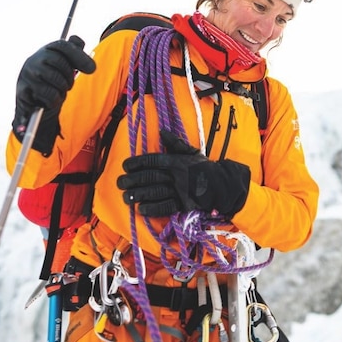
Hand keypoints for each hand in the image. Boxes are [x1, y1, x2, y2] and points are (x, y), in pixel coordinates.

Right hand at [12, 35, 95, 154]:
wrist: (34, 103)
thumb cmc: (53, 81)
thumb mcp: (66, 65)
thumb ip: (75, 51)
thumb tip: (78, 41)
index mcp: (46, 51)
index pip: (63, 45)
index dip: (79, 55)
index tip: (92, 69)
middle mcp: (34, 59)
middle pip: (61, 63)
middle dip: (69, 77)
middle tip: (68, 85)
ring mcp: (27, 74)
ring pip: (56, 80)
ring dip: (62, 90)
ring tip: (57, 91)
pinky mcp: (23, 90)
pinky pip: (49, 95)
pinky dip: (53, 100)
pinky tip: (48, 100)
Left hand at [116, 129, 250, 217]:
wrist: (222, 185)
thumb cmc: (204, 168)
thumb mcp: (192, 152)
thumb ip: (175, 143)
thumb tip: (162, 132)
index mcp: (177, 161)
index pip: (153, 160)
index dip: (137, 163)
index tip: (125, 166)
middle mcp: (177, 175)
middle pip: (150, 176)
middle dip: (132, 180)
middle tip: (120, 183)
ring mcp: (180, 191)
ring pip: (155, 192)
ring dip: (138, 195)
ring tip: (126, 197)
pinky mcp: (184, 205)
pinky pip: (165, 207)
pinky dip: (152, 209)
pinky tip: (141, 209)